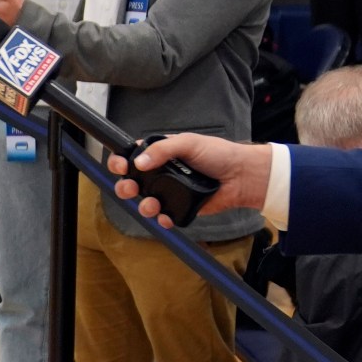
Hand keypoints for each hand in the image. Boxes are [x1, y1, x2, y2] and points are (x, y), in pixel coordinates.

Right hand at [107, 134, 267, 226]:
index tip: (121, 166)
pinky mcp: (181, 207)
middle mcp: (162, 173)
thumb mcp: (188, 143)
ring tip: (151, 205)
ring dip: (143, 205)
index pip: (132, 158)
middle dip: (125, 187)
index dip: (121, 162)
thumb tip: (139, 163)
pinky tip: (165, 217)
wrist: (241, 176)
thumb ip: (162, 150)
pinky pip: (166, 216)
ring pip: (146, 202)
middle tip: (129, 188)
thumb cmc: (218, 154)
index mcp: (161, 154)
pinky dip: (162, 219)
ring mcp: (171, 191)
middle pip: (133, 182)